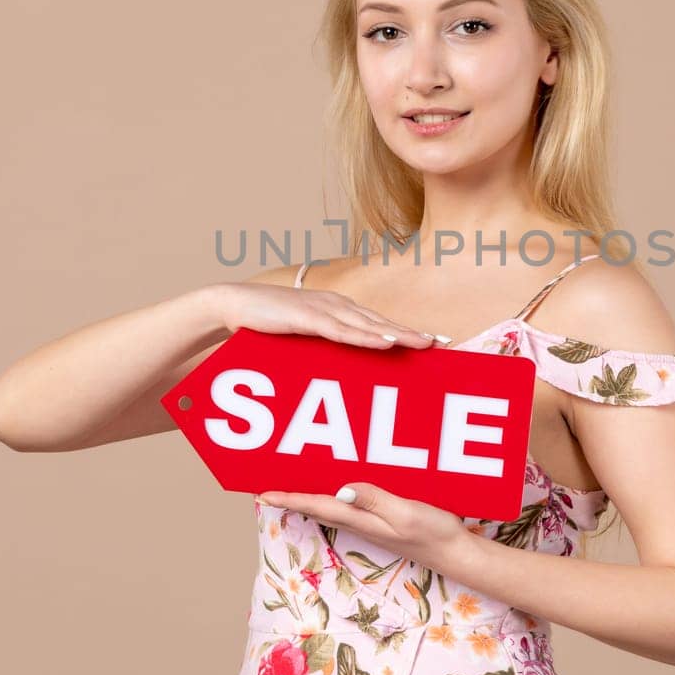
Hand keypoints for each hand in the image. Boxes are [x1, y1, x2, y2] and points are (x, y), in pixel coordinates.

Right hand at [214, 283, 438, 350]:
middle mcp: (336, 306)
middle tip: (442, 344)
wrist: (232, 305)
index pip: (379, 323)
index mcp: (338, 310)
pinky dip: (365, 337)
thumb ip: (324, 347)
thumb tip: (343, 369)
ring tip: (424, 344)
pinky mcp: (307, 317)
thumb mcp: (303, 336)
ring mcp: (323, 309)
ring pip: (368, 326)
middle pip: (382, 323)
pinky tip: (386, 343)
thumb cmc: (268, 324)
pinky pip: (341, 331)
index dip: (407, 332)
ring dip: (397, 335)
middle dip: (412, 334)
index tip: (435, 343)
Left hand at [257, 482, 474, 572]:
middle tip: (265, 487)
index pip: (316, 505)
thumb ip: (374, 500)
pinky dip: (329, 496)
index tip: (261, 493)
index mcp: (360, 519)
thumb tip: (341, 490)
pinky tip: (332, 488)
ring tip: (289, 485)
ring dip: (306, 498)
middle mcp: (359, 522)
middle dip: (290, 498)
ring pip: (328, 507)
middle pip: (315, 507)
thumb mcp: (405, 513)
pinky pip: (346, 506)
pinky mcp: (380, 520)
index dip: (288, 498)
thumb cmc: (432, 533)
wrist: (454, 553)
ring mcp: (369, 523)